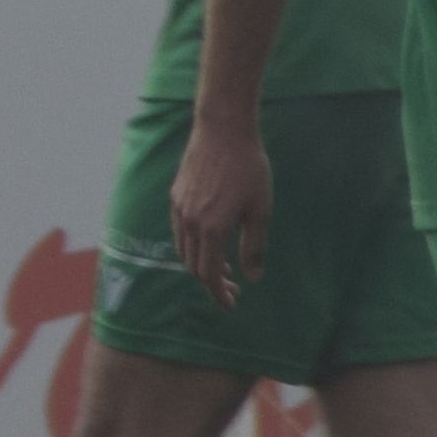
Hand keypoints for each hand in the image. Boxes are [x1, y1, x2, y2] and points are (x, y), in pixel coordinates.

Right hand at [168, 114, 273, 303]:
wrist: (223, 132)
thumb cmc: (248, 170)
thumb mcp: (260, 210)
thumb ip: (254, 247)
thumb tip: (252, 277)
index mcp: (211, 229)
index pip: (209, 274)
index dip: (219, 294)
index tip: (231, 304)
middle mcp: (189, 223)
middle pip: (193, 266)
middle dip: (212, 283)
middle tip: (233, 289)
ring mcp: (179, 210)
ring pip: (184, 251)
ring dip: (201, 265)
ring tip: (223, 268)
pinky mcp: (175, 197)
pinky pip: (179, 232)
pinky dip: (192, 247)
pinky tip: (209, 242)